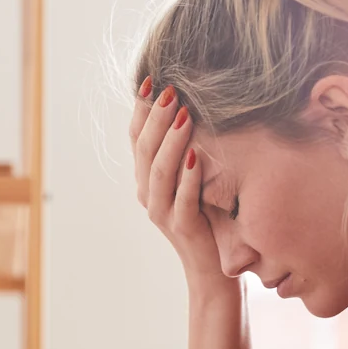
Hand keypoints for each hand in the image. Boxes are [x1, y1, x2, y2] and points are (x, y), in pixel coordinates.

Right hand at [130, 80, 232, 291]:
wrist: (212, 269)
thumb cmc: (208, 218)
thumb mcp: (193, 178)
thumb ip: (186, 150)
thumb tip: (194, 104)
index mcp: (145, 179)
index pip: (136, 138)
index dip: (141, 109)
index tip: (152, 79)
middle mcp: (147, 194)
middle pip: (144, 149)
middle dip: (157, 116)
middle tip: (170, 89)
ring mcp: (161, 212)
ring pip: (159, 171)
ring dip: (172, 140)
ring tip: (185, 113)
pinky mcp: (181, 228)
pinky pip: (182, 199)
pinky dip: (189, 177)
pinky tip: (197, 157)